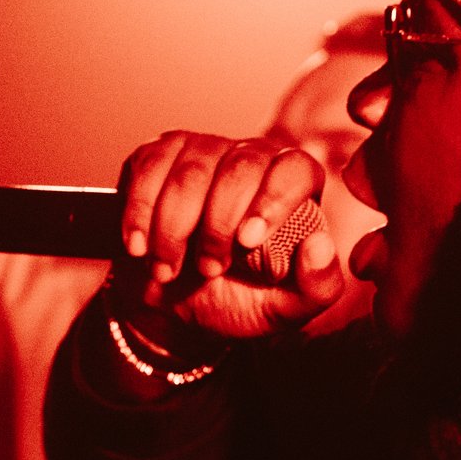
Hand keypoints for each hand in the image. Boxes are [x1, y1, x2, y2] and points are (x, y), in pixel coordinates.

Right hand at [116, 132, 345, 343]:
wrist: (174, 305)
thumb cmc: (237, 299)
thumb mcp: (283, 309)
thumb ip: (317, 287)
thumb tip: (321, 245)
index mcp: (295, 187)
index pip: (295, 169)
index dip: (272, 200)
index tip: (246, 241)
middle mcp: (254, 158)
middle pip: (240, 166)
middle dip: (218, 226)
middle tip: (209, 270)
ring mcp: (204, 150)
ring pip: (190, 172)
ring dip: (174, 230)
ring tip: (169, 268)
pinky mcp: (159, 155)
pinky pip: (148, 168)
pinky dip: (140, 214)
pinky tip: (139, 246)